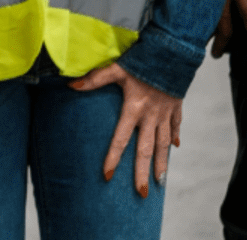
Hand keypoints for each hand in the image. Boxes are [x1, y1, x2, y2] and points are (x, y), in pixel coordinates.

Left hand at [70, 63, 181, 198]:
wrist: (173, 53)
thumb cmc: (142, 60)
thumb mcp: (116, 68)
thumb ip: (94, 79)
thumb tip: (71, 85)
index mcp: (134, 109)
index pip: (121, 139)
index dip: (114, 158)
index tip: (108, 176)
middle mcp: (150, 116)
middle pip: (146, 150)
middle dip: (143, 173)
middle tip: (141, 194)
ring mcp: (165, 114)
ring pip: (163, 144)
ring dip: (162, 164)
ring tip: (160, 182)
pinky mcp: (175, 108)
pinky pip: (175, 127)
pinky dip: (174, 138)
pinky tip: (175, 148)